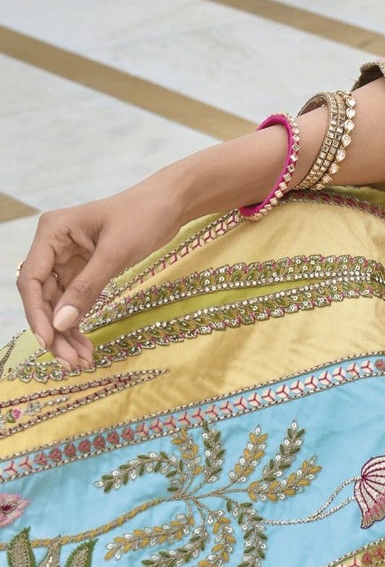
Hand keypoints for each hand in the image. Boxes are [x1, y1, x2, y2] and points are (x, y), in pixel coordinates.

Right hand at [17, 184, 187, 369]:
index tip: (48, 342)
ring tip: (81, 361)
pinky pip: (74, 302)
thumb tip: (60, 323)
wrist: (170, 204)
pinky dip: (79, 325)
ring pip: (57, 305)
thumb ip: (87, 288)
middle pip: (42, 297)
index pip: (32, 280)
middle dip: (54, 331)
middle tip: (70, 362)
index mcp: (52, 232)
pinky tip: (86, 347)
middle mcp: (53, 246)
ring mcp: (67, 259)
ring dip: (66, 334)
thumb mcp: (115, 253)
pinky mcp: (84, 270)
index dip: (37, 314)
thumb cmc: (143, 216)